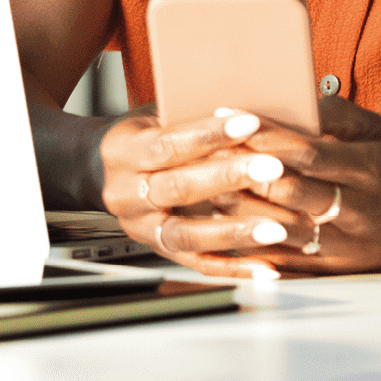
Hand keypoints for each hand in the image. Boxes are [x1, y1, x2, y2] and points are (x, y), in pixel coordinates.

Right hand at [99, 107, 301, 277]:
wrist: (103, 169)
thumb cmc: (145, 134)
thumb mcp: (157, 115)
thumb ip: (191, 117)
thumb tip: (246, 111)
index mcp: (124, 151)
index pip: (168, 144)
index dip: (209, 134)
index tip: (250, 123)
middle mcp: (126, 194)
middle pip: (179, 188)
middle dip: (229, 178)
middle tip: (274, 168)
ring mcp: (141, 228)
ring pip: (187, 235)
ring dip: (235, 232)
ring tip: (277, 228)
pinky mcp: (159, 251)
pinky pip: (197, 265)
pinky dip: (234, 268)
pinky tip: (267, 266)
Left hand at [116, 96, 380, 282]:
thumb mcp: (380, 132)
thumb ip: (338, 113)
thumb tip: (294, 94)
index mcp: (371, 172)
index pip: (309, 152)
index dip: (266, 134)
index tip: (230, 115)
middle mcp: (356, 213)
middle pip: (287, 191)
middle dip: (240, 169)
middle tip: (200, 149)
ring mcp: (342, 249)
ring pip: (275, 229)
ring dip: (233, 206)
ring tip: (198, 183)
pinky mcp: (328, 273)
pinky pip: (278, 261)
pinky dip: (243, 243)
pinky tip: (217, 225)